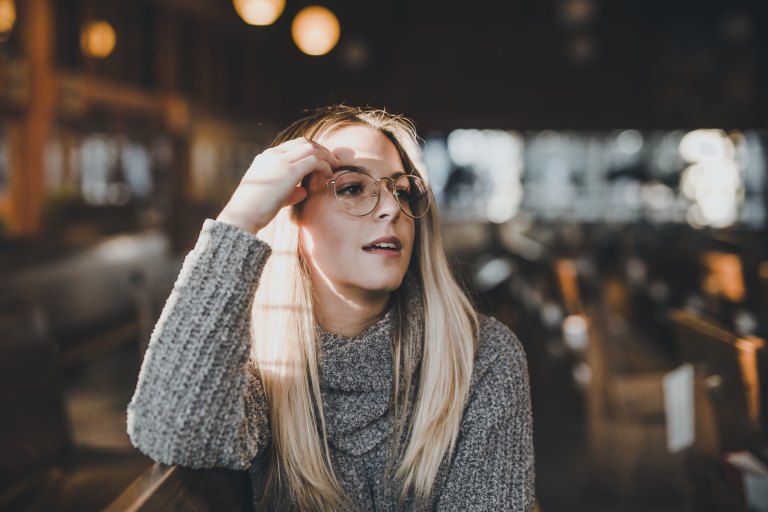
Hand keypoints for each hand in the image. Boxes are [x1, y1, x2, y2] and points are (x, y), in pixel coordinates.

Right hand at [216, 137, 338, 233]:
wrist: (242, 216)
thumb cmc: (255, 211)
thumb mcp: (272, 196)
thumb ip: (289, 191)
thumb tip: (304, 191)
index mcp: (265, 158)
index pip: (292, 145)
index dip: (310, 150)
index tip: (321, 160)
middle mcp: (272, 155)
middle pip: (303, 142)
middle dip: (321, 149)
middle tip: (333, 161)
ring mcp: (280, 161)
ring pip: (310, 148)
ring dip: (326, 156)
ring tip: (335, 166)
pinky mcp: (288, 171)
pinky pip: (313, 161)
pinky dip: (324, 165)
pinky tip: (329, 175)